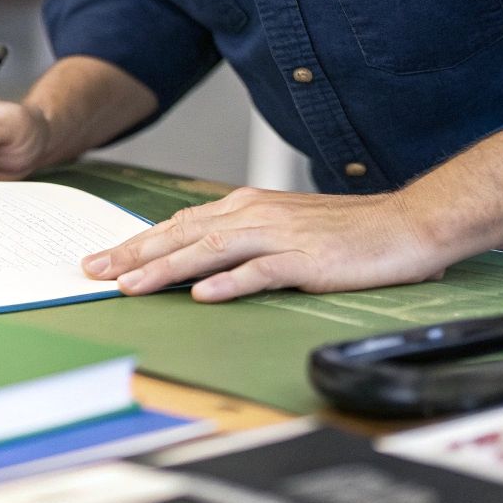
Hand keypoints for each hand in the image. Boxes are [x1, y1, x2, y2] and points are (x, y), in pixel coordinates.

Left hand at [81, 187, 447, 301]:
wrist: (408, 225)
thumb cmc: (348, 233)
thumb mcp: (284, 230)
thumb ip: (242, 242)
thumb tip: (198, 265)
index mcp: (247, 208)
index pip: (180, 224)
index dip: (139, 242)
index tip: (103, 259)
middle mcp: (255, 215)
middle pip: (183, 234)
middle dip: (134, 254)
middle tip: (95, 272)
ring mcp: (280, 235)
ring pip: (210, 249)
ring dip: (167, 268)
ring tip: (132, 285)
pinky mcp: (307, 258)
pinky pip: (261, 270)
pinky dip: (230, 282)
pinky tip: (204, 294)